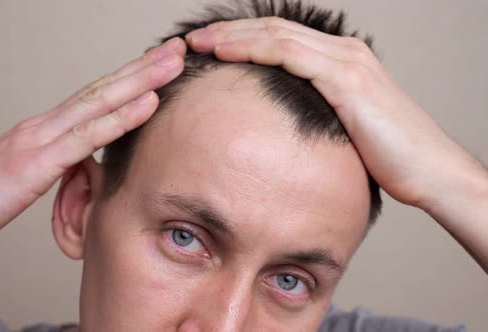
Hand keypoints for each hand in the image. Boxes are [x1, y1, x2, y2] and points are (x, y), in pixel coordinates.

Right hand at [0, 37, 185, 273]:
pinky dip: (122, 117)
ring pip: (100, 102)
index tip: (157, 67)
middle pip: (101, 89)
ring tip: (173, 62)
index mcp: (41, 131)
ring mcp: (39, 140)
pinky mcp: (35, 163)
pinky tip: (149, 102)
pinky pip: (87, 137)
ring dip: (141, 80)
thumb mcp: (21, 182)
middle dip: (142, 67)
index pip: (92, 98)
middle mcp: (43, 126)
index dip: (127, 80)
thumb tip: (85, 169)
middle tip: (175, 49)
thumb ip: (54, 168)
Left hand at [185, 18, 487, 272]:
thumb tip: (278, 129)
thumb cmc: (386, 157)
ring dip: (234, 36)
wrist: (428, 170)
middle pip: (273, 29)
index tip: (208, 48)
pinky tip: (227, 54)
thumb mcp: (341, 129)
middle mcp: (342, 52)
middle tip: (193, 40)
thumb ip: (313, 116)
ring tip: (199, 43)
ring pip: (277, 35)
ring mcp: (345, 61)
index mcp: (339, 61)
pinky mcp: (346, 79)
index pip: (280, 38)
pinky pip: (290, 55)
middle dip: (229, 32)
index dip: (242, 38)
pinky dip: (255, 50)